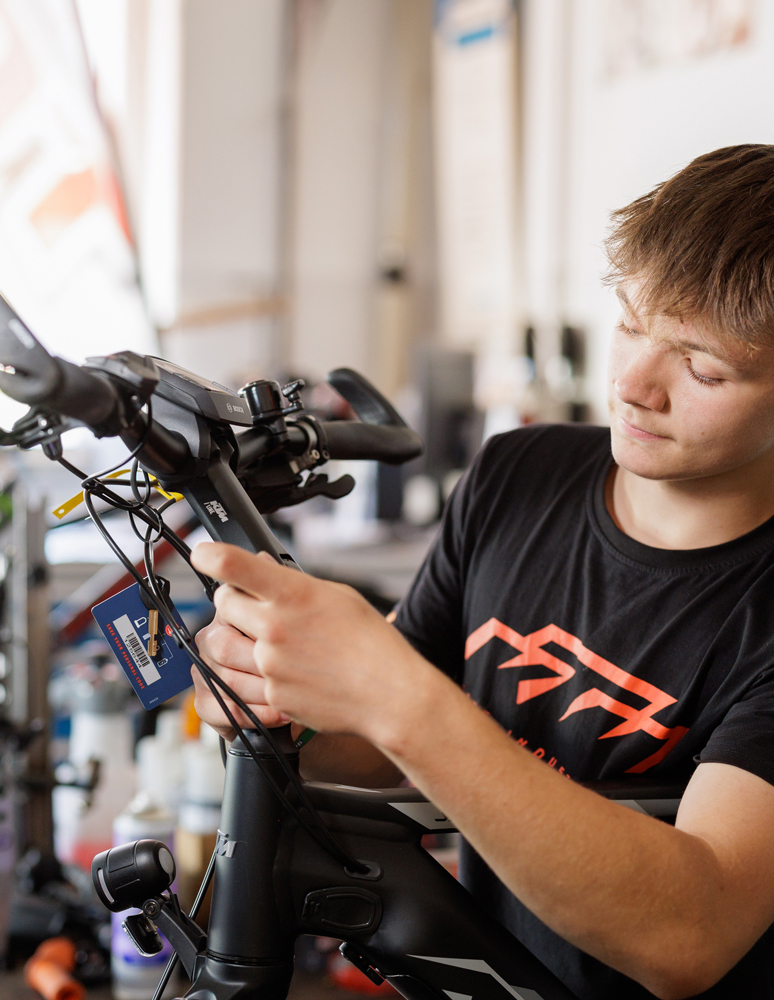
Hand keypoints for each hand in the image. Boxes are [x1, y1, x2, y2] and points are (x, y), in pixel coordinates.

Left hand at [190, 542, 434, 745]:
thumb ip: (293, 582)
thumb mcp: (337, 595)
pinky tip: (286, 667)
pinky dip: (256, 670)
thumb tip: (261, 566)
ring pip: (221, 643)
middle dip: (231, 599)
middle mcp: (275, 628)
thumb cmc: (372, 644)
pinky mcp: (270, 696)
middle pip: (222, 603)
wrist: (389, 694)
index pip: (233, 566)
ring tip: (259, 636)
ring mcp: (269, 665)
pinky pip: (244, 678)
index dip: (209, 555)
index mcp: (293, 595)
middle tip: (248, 602)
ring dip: (232, 635)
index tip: (203, 553)